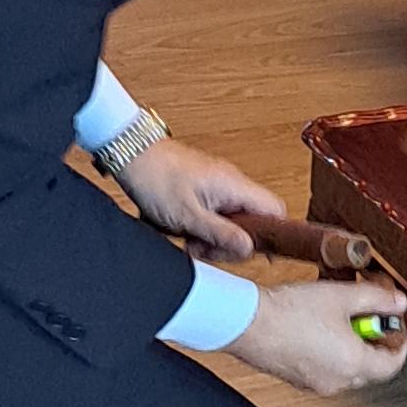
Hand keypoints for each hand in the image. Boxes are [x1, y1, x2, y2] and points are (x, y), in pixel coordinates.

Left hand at [119, 141, 289, 257]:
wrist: (131, 153)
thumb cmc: (155, 177)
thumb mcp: (188, 216)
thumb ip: (221, 234)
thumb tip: (249, 249)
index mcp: (235, 186)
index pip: (275, 211)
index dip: (271, 235)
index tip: (250, 253)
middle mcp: (232, 183)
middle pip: (251, 222)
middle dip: (229, 242)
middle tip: (203, 248)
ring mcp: (218, 184)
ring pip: (230, 220)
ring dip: (211, 236)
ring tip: (187, 238)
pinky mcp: (203, 187)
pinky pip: (213, 213)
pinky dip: (200, 225)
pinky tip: (182, 228)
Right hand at [234, 275, 406, 395]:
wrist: (246, 323)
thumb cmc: (289, 313)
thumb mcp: (342, 296)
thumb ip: (376, 299)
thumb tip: (398, 302)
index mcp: (353, 365)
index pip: (393, 365)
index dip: (399, 342)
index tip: (394, 323)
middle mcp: (337, 381)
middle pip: (371, 366)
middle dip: (373, 339)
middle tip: (367, 312)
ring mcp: (315, 383)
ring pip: (346, 366)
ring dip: (350, 343)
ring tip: (339, 312)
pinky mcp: (297, 378)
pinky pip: (324, 367)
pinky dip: (329, 349)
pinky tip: (316, 323)